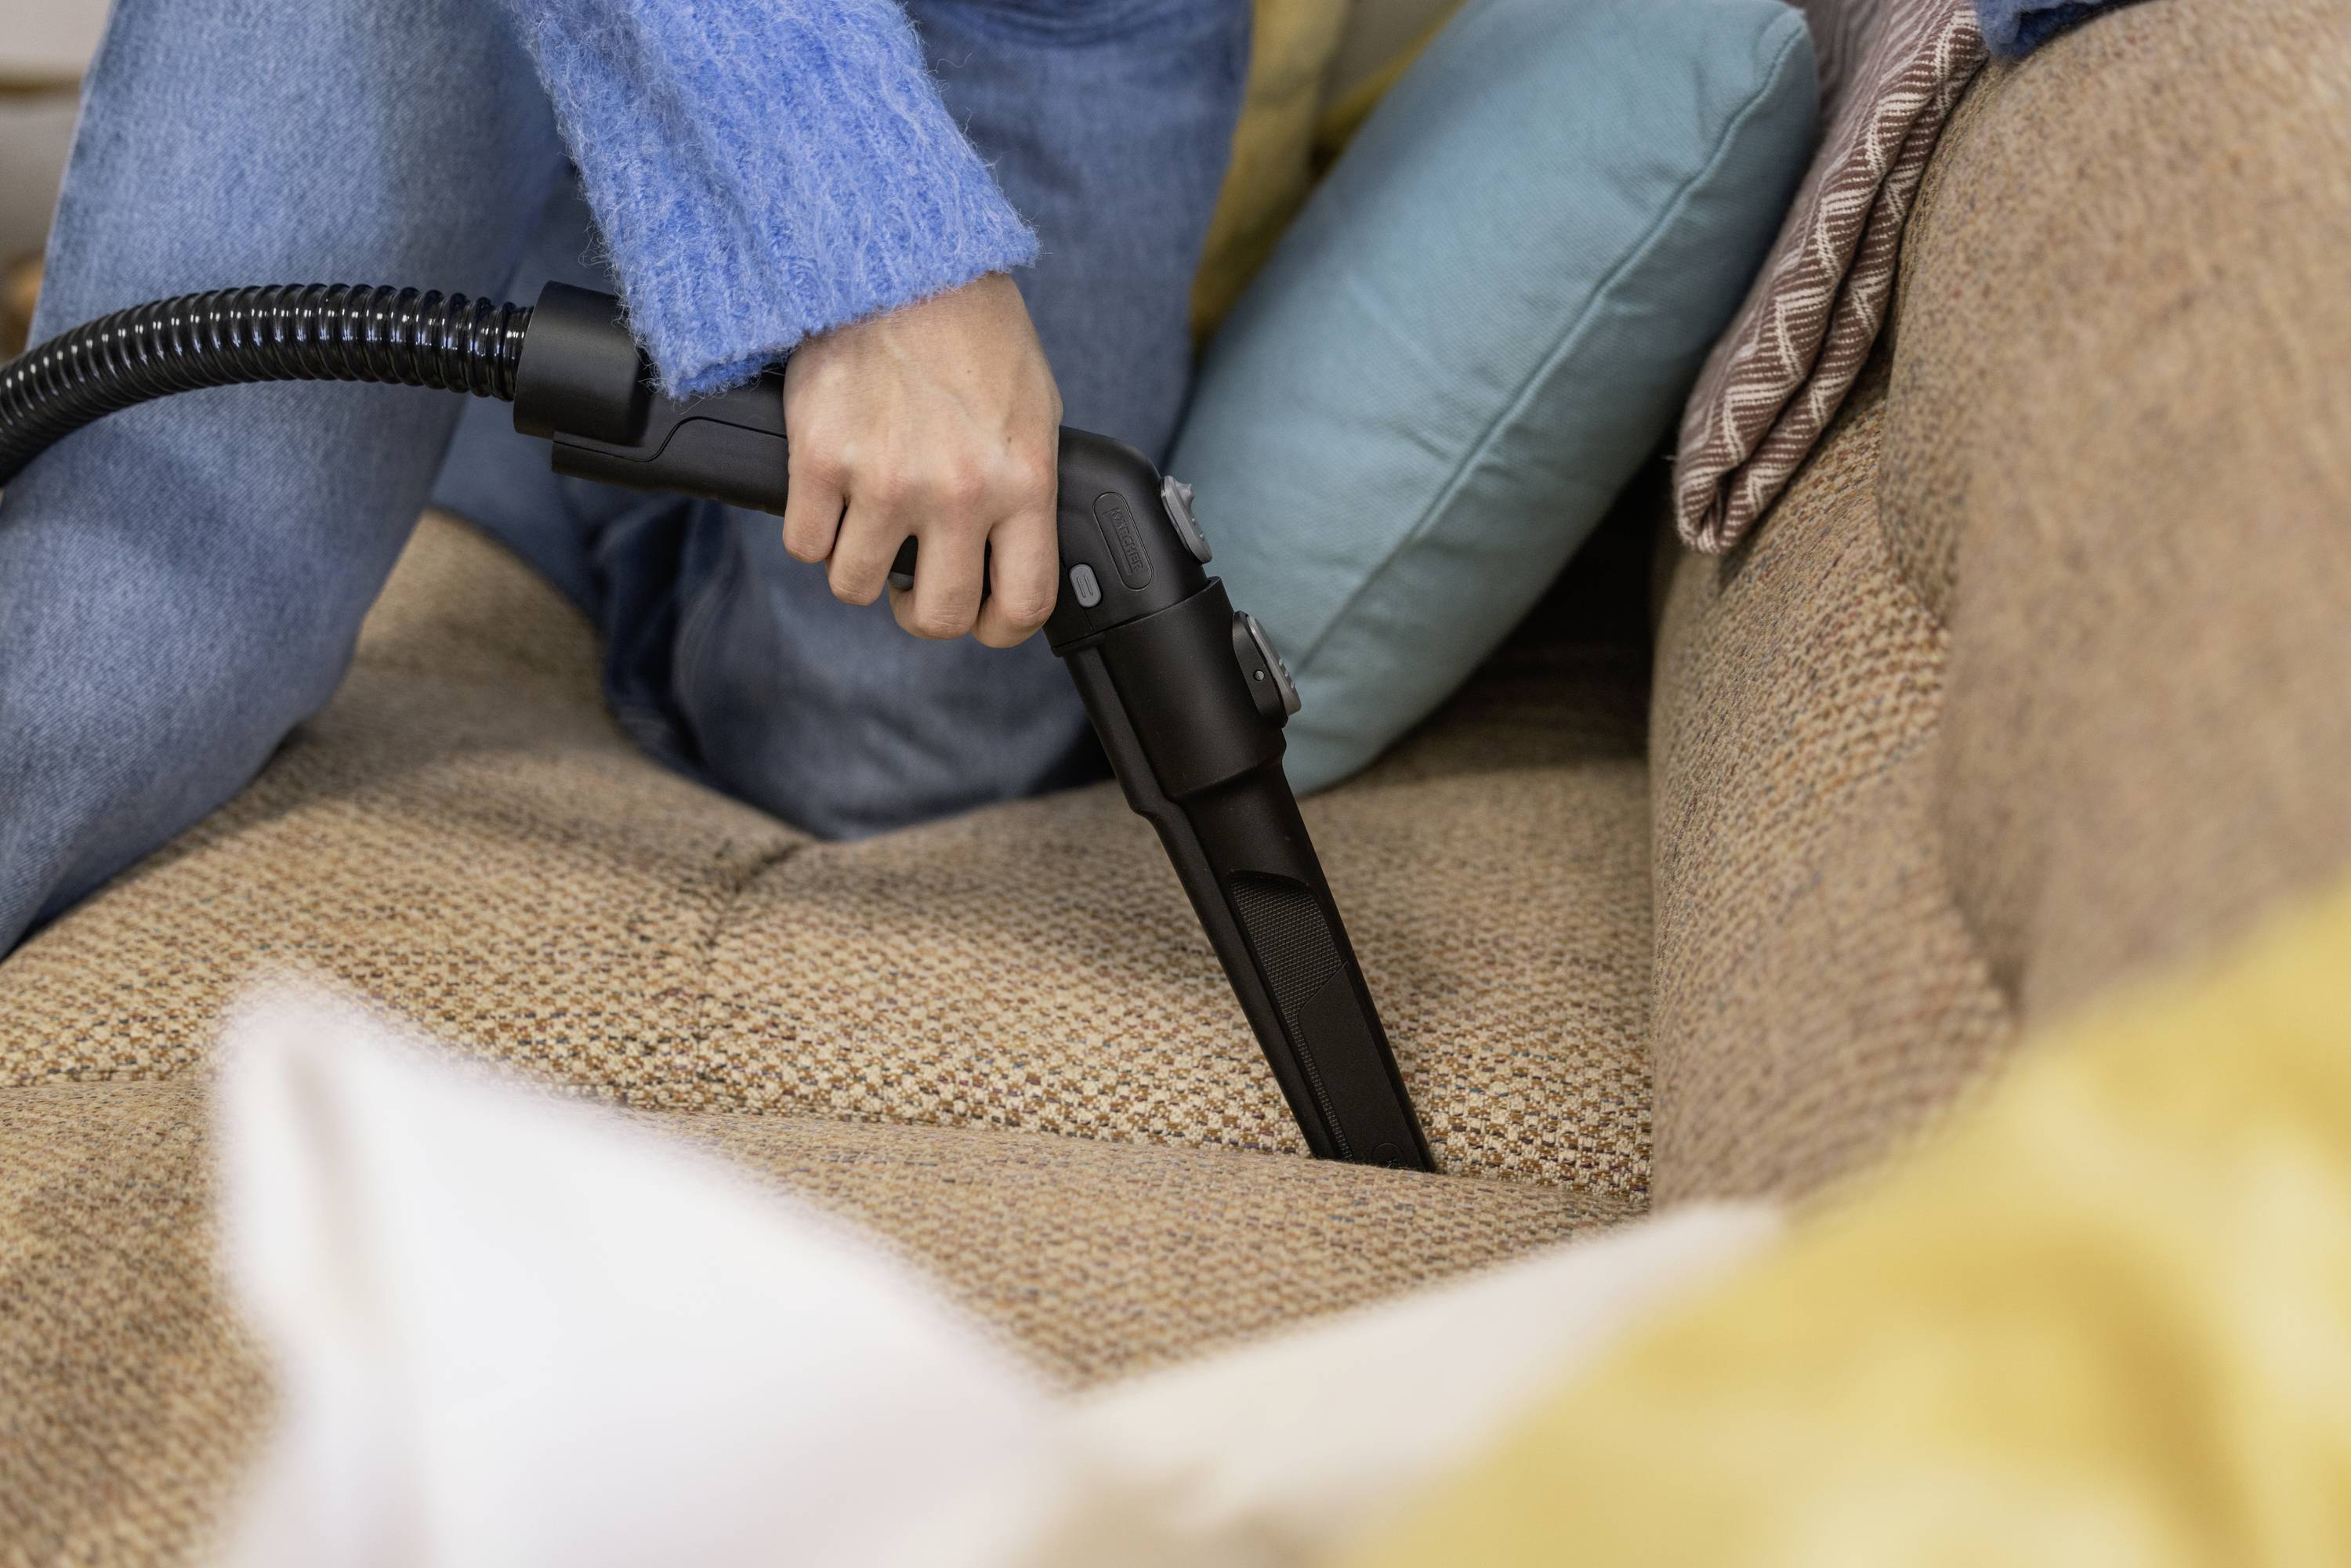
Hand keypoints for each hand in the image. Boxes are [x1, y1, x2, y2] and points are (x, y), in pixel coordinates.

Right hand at [779, 273, 1062, 646]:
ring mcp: (885, 480)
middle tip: (912, 580)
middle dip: (921, 609)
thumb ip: (1024, 489)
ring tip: (866, 525)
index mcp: (1021, 481)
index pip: (1023, 604)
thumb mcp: (1033, 410)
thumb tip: (1014, 552)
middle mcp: (957, 493)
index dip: (1000, 629)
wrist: (900, 260)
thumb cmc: (972, 329)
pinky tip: (828, 495)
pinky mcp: (821, 459)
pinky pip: (805, 543)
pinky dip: (812, 530)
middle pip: (935, 616)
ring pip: (856, 586)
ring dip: (857, 567)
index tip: (984, 619)